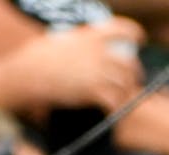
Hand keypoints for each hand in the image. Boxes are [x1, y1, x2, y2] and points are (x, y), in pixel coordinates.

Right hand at [13, 19, 144, 112]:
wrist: (28, 73)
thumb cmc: (39, 56)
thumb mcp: (62, 39)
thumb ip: (79, 40)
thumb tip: (83, 40)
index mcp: (91, 36)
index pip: (122, 30)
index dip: (135, 33)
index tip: (140, 39)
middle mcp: (98, 53)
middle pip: (129, 63)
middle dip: (135, 72)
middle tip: (134, 79)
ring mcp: (97, 72)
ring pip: (125, 84)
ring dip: (127, 92)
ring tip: (124, 98)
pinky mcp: (93, 91)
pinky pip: (115, 101)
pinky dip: (116, 108)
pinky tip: (113, 111)